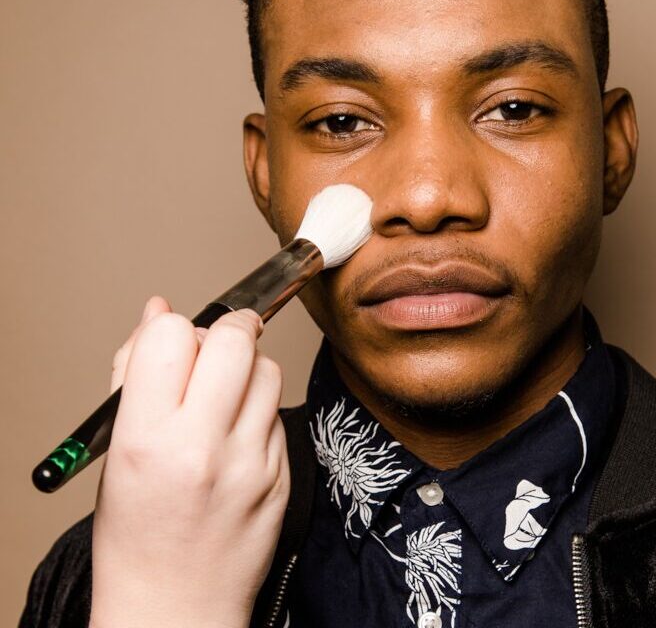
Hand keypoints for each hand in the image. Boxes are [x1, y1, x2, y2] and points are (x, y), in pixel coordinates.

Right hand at [89, 296, 288, 627]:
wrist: (176, 607)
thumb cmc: (136, 532)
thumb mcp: (116, 449)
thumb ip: (132, 372)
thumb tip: (158, 312)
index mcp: (148, 438)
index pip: (173, 336)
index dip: (173, 329)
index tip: (176, 342)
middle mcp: (204, 447)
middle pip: (236, 339)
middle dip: (229, 328)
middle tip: (220, 341)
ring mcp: (252, 461)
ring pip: (268, 368)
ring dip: (248, 366)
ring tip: (226, 393)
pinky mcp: (284, 473)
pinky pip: (279, 412)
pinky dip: (260, 409)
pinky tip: (238, 434)